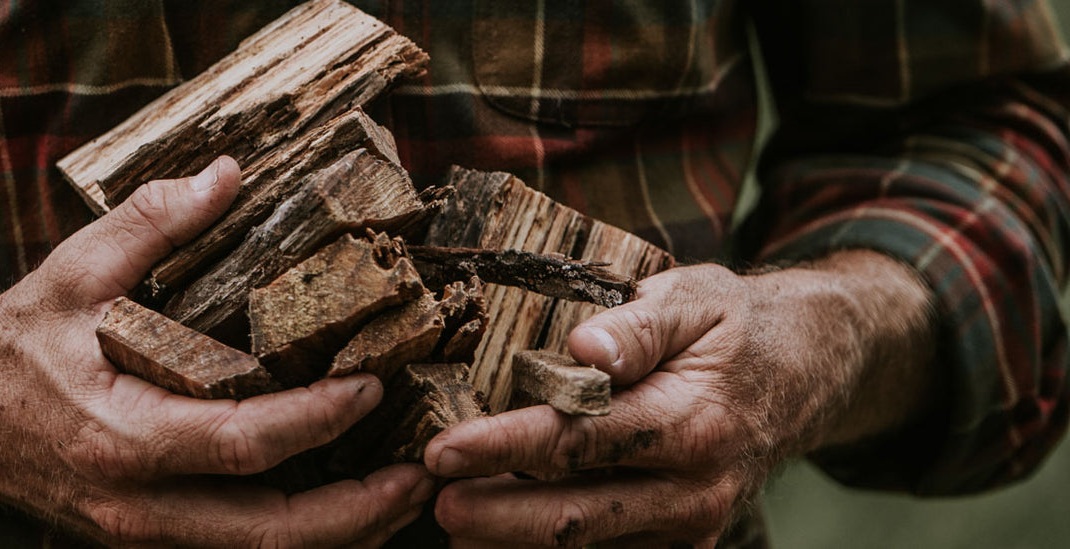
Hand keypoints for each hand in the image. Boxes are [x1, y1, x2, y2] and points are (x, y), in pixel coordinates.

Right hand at [0, 157, 432, 546]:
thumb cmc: (9, 346)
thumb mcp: (71, 273)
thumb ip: (151, 223)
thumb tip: (227, 174)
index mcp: (120, 437)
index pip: (243, 444)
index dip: (318, 420)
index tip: (375, 386)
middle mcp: (135, 505)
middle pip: (269, 535)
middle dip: (356, 513)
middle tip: (420, 475)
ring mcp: (140, 534)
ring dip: (339, 534)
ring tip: (400, 495)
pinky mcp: (144, 538)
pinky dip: (298, 533)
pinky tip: (341, 498)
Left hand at [422, 252, 936, 546]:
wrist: (809, 369)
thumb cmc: (738, 326)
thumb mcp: (695, 297)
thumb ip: (637, 325)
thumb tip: (584, 350)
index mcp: (691, 424)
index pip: (580, 443)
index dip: (505, 449)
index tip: (443, 451)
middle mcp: (694, 489)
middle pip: (576, 517)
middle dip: (497, 516)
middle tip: (435, 503)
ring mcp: (692, 524)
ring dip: (517, 543)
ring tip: (456, 530)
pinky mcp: (685, 541)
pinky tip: (504, 540)